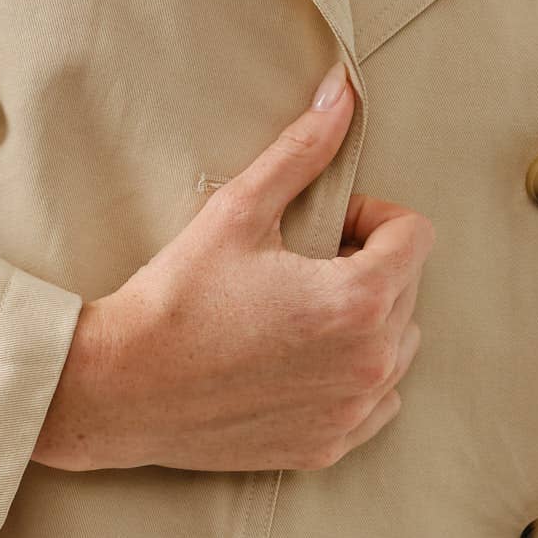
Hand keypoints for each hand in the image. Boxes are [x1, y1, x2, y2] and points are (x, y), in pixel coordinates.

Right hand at [30, 66, 432, 472]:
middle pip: (408, 288)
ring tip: (296, 312)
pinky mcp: (329, 445)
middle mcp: (371, 362)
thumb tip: (340, 92)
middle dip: (366, 265)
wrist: (122, 387)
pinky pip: (377, 400)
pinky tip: (297, 359)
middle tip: (296, 265)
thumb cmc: (176, 297)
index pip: (414, 235)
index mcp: (359, 300)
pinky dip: (353, 374)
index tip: (323, 227)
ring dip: (365, 320)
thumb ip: (302, 151)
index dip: (369, 217)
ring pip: (398, 344)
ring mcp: (352, 411)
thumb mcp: (239, 211)